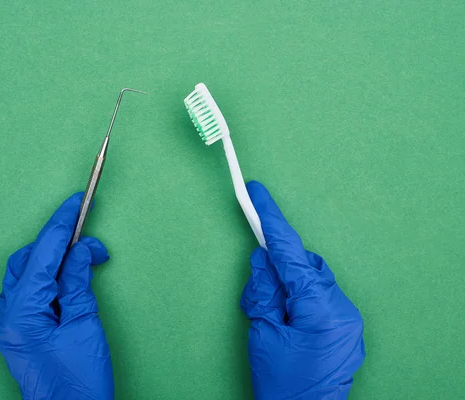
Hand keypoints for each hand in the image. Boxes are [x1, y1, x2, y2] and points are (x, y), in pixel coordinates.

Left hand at [0, 193, 112, 399]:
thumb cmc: (79, 382)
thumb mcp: (85, 324)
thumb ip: (79, 281)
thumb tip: (80, 250)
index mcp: (21, 313)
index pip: (42, 253)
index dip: (61, 224)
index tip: (76, 202)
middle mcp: (6, 316)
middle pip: (29, 260)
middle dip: (60, 245)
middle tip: (92, 243)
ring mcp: (9, 324)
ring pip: (28, 274)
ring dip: (55, 261)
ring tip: (87, 262)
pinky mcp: (18, 330)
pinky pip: (29, 291)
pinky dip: (49, 279)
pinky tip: (70, 279)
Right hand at [241, 181, 364, 399]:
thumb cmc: (282, 386)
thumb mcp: (263, 333)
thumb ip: (263, 289)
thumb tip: (262, 259)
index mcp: (322, 308)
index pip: (291, 253)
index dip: (271, 220)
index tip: (257, 194)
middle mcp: (343, 309)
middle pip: (305, 264)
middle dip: (278, 263)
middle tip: (257, 280)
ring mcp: (348, 320)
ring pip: (313, 280)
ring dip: (289, 282)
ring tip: (271, 310)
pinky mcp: (345, 329)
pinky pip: (320, 297)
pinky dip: (300, 296)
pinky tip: (285, 314)